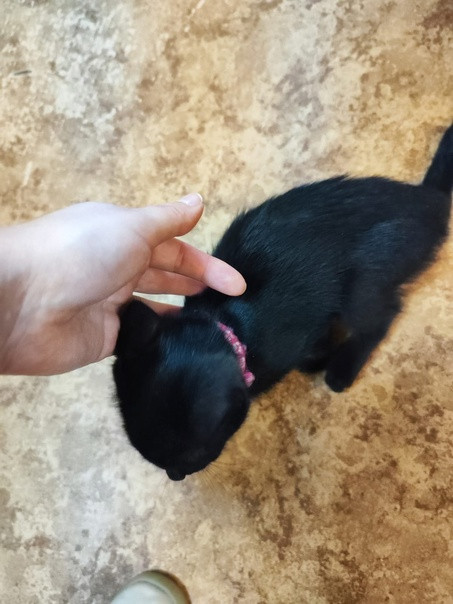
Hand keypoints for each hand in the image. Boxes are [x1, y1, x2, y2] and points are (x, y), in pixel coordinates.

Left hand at [0, 194, 245, 374]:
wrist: (21, 301)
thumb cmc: (80, 252)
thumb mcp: (131, 226)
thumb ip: (168, 220)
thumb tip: (199, 200)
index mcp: (123, 236)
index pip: (174, 248)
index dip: (207, 265)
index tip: (237, 285)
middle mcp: (118, 267)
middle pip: (167, 277)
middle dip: (199, 287)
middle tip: (231, 306)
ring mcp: (111, 304)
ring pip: (155, 308)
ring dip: (182, 314)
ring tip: (215, 327)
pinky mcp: (104, 339)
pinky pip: (140, 337)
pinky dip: (160, 339)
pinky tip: (184, 346)